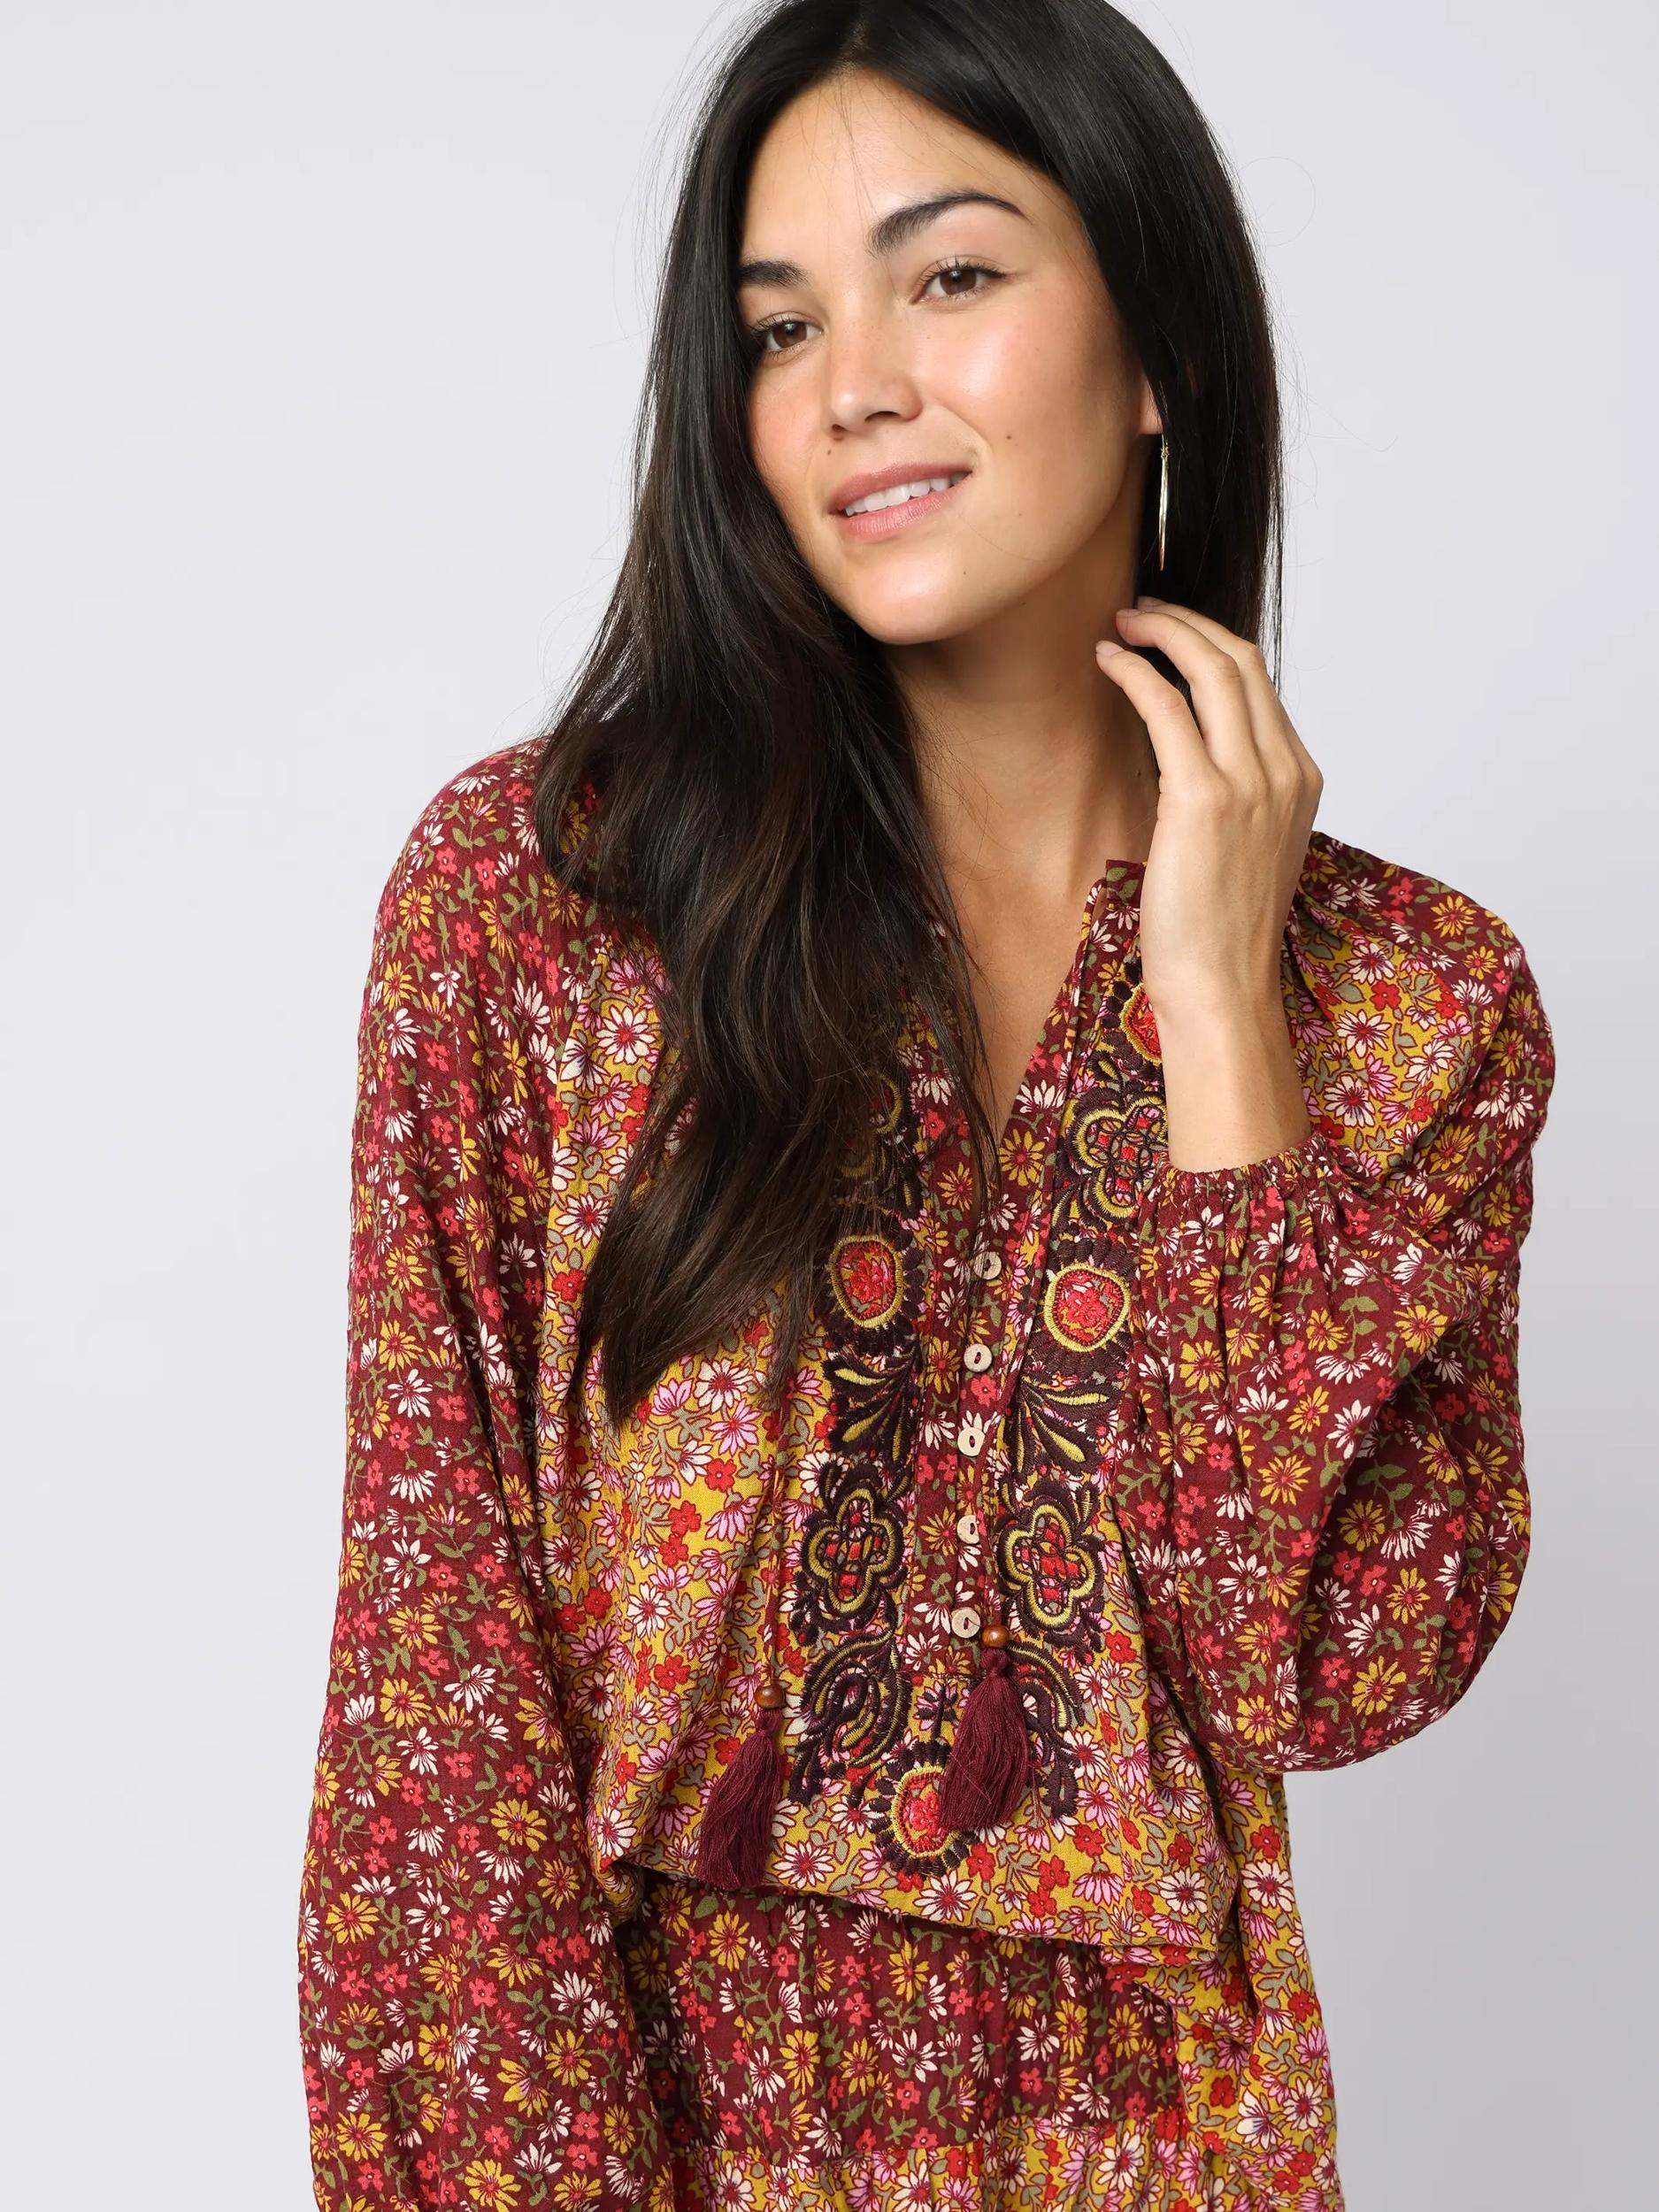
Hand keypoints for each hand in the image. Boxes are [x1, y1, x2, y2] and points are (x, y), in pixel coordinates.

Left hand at [1095, 595, 1322, 1023]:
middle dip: (1188, 623)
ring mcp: (1251, 782)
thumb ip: (1236, 797)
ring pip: (1212, 669)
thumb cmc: (1221, 933)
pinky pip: (1168, 708)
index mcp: (1301, 780)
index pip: (1260, 686)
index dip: (1211, 646)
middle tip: (1141, 610)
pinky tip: (1108, 662)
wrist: (1224, 987)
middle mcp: (1285, 771)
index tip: (1171, 634)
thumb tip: (1189, 760)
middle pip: (1242, 661)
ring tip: (1122, 623)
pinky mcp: (1205, 798)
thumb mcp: (1245, 850)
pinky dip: (1136, 672)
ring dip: (1163, 633)